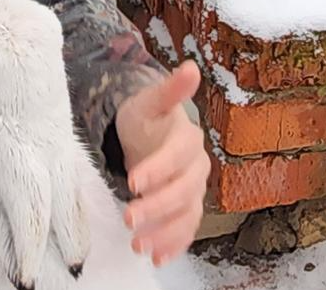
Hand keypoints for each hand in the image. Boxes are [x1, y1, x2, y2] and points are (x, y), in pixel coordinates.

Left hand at [115, 61, 208, 266]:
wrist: (149, 136)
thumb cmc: (147, 119)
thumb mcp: (151, 101)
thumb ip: (169, 90)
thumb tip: (190, 67)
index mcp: (188, 140)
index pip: (178, 156)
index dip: (159, 169)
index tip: (134, 181)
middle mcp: (197, 168)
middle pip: (183, 191)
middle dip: (156, 207)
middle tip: (128, 217)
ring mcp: (193, 192)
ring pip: (185, 215)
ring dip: (164, 232)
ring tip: (138, 245)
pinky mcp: (186, 210)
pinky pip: (185, 231)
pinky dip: (173, 245)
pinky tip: (156, 258)